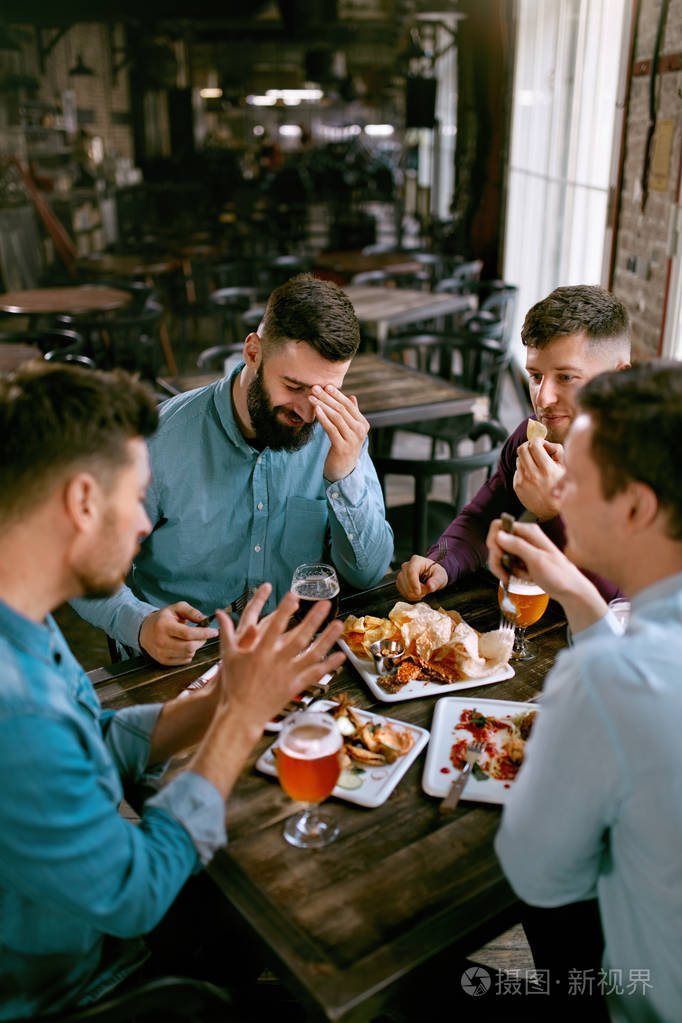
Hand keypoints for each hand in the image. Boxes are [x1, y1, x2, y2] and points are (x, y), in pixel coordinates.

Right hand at [139, 602, 218, 665]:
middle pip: (190, 646)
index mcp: (164, 626)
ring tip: (193, 639)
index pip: (188, 634)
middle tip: (204, 635)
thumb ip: (192, 612)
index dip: (204, 633)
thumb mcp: (176, 608)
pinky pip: (184, 660)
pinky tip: (185, 646)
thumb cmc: (164, 618)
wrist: (145, 631)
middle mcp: (161, 641)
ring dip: (196, 647)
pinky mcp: (163, 661)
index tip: (214, 631)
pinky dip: (189, 654)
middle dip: (201, 641)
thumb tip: (205, 619)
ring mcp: (161, 653)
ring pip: (188, 654)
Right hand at [213, 590, 346, 729]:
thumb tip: (219, 613)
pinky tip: (340, 655)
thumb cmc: (232, 684)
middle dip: (313, 620)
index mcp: (259, 653)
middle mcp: (276, 663)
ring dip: (327, 639)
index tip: (293, 596)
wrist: (241, 715)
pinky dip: (329, 665)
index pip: (273, 627)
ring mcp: (288, 675)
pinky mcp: (295, 687)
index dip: (283, 611)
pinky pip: (315, 674)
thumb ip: (227, 632)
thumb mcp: (227, 656)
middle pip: (299, 638)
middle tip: (325, 604)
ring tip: (339, 624)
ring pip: (312, 655)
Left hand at [309, 384, 368, 482]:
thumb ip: (352, 414)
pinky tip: (316, 410)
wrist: (343, 471)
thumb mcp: (350, 430)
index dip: (337, 394)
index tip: (325, 385)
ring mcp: (352, 439)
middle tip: (315, 387)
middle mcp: (360, 431)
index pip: (349, 405)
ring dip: (322, 405)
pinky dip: (323, 418)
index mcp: (363, 424)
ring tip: (311, 397)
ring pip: (336, 417)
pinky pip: (331, 429)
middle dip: (327, 397)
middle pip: (342, 409)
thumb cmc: (345, 447)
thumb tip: (352, 397)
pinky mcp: (342, 447)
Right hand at [396, 555, 447, 600]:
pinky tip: (418, 593)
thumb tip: (430, 587)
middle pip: (406, 582)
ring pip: (404, 589)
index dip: (413, 583)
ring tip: (423, 591)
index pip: (411, 572)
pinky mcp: (399, 583)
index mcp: (416, 560)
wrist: (431, 575)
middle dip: (417, 590)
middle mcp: (406, 566)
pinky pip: (403, 593)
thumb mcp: (441, 575)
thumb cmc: (435, 573)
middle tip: (427, 590)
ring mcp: (401, 574)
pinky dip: (411, 596)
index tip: (418, 592)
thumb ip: (436, 581)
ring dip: (414, 594)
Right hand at [486, 518, 607, 633]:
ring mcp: (522, 549)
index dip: (494, 540)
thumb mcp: (537, 560)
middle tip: (505, 573)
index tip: (499, 555)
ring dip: (504, 568)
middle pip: (496, 543)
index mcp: (528, 531)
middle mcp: (524, 537)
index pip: (498, 526)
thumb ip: (517, 546)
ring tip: (518, 576)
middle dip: (497, 560)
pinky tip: (524, 577)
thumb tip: (498, 535)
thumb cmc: (559, 574)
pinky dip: (510, 573)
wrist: (569, 590)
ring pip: (500, 555)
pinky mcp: (522, 560)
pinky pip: (507, 564)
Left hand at [513, 440, 563, 520]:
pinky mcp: (517, 486)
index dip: (538, 440)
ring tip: (535, 465)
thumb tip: (545, 443)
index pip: (534, 444)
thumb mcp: (565, 467)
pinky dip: (523, 469)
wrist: (552, 510)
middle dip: (528, 446)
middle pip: (522, 449)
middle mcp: (533, 474)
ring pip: (518, 459)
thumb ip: (557, 450)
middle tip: (535, 449)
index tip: (541, 444)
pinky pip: (517, 470)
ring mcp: (523, 480)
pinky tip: (532, 475)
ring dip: (526, 458)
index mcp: (546, 468)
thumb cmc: (561, 486)